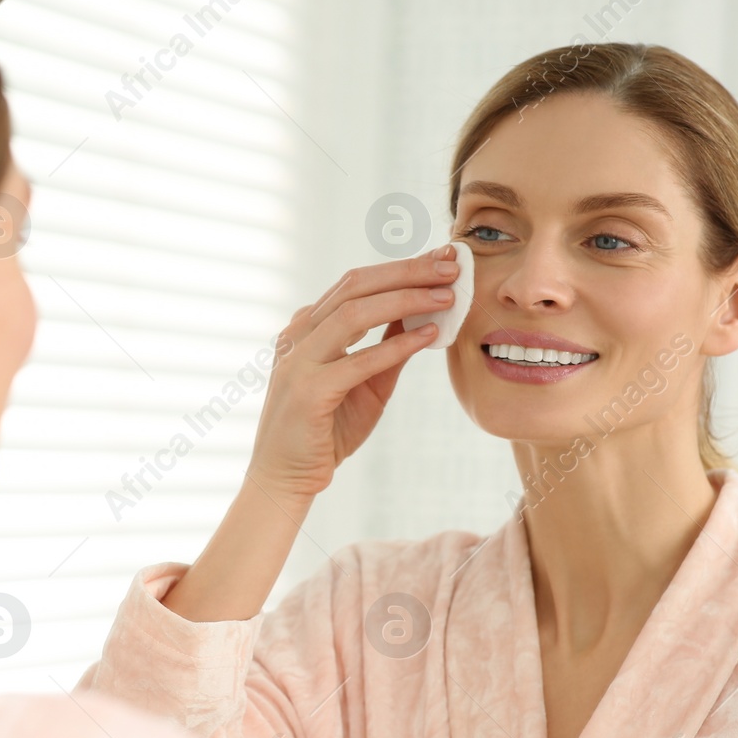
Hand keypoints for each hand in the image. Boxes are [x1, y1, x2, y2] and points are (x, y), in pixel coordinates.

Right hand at [246, 242, 460, 502]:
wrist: (286, 478)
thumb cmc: (325, 432)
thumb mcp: (365, 383)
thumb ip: (387, 349)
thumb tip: (423, 315)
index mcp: (307, 328)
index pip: (357, 283)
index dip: (401, 267)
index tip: (442, 259)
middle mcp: (298, 336)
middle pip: (356, 285)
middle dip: (408, 271)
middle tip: (451, 264)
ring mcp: (299, 362)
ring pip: (354, 313)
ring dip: (406, 299)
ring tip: (446, 295)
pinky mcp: (308, 392)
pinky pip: (358, 360)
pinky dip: (396, 345)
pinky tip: (428, 337)